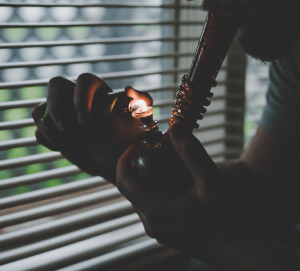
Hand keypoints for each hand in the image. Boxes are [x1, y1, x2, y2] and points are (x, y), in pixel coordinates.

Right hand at [32, 73, 151, 183]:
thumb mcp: (141, 121)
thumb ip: (142, 102)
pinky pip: (38, 130)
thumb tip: (128, 89)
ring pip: (40, 109)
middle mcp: (78, 98)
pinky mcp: (54, 130)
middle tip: (69, 129)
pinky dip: (48, 140)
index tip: (85, 121)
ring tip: (71, 143)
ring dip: (50, 128)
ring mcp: (63, 114)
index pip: (84, 80)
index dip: (81, 97)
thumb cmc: (129, 139)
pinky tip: (67, 147)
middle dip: (57, 107)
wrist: (116, 161)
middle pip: (55, 84)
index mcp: (99, 92)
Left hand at [116, 121, 254, 265]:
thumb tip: (175, 127)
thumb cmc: (228, 217)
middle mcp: (152, 224)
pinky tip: (176, 183)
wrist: (241, 251)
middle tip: (154, 151)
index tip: (135, 145)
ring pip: (143, 199)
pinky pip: (153, 209)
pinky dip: (157, 192)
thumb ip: (191, 153)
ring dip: (148, 180)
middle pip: (132, 190)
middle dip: (139, 167)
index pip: (124, 182)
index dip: (124, 160)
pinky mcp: (168, 234)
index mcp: (156, 211)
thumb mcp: (210, 180)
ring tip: (166, 164)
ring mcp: (160, 231)